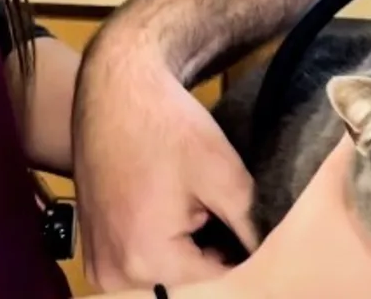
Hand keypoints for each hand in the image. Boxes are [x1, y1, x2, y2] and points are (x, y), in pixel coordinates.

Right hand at [74, 42, 261, 290]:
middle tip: (226, 219)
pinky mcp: (95, 254)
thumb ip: (251, 229)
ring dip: (191, 259)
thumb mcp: (223, 176)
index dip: (244, 263)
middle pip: (187, 288)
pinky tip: (179, 218)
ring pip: (166, 281)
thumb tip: (275, 260)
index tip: (254, 236)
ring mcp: (100, 267)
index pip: (217, 288)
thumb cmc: (166, 126)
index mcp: (146, 259)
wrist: (116, 92)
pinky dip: (165, 253)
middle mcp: (115, 275)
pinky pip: (141, 270)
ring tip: (204, 216)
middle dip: (215, 261)